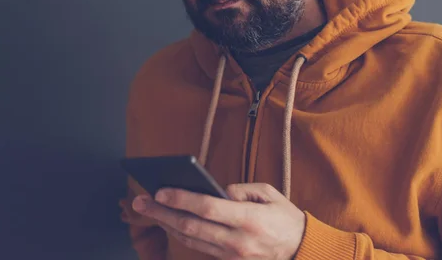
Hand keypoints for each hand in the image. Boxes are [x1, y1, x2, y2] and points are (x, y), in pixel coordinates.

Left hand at [132, 183, 305, 258]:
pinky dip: (181, 234)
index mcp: (248, 220)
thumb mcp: (269, 193)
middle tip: (141, 201)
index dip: (181, 199)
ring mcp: (231, 255)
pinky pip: (199, 247)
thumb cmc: (285, 218)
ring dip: (166, 224)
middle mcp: (236, 240)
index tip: (161, 191)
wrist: (300, 251)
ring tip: (148, 209)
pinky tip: (168, 222)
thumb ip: (241, 190)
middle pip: (191, 226)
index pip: (207, 208)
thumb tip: (216, 191)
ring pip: (190, 239)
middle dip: (162, 213)